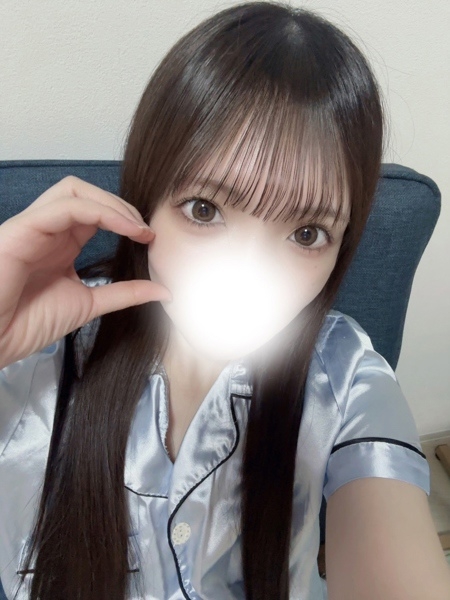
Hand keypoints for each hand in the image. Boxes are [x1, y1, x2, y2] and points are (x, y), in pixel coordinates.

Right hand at [0, 176, 170, 368]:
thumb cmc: (27, 323)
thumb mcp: (89, 304)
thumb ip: (124, 294)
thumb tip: (163, 291)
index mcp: (60, 243)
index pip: (95, 212)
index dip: (125, 217)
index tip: (150, 238)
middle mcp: (48, 230)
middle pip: (85, 192)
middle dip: (121, 205)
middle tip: (145, 230)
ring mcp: (34, 226)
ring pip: (74, 190)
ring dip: (112, 204)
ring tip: (137, 227)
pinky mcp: (23, 229)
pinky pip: (65, 206)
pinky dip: (100, 211)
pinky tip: (124, 228)